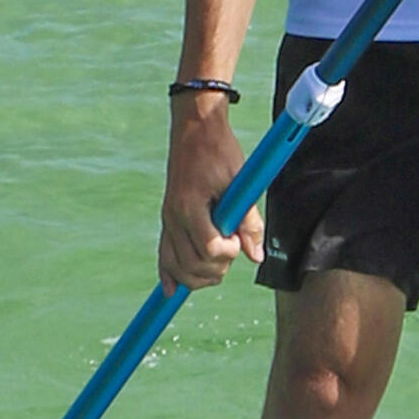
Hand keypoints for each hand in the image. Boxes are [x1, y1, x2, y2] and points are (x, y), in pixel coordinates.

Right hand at [158, 98, 264, 291]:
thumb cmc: (220, 151)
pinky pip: (163, 253)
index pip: (207, 249)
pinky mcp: (168, 219)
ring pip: (175, 265)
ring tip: (218, 268)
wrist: (195, 128)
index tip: (239, 242)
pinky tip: (171, 290)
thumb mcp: (240, 184)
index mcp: (190, 207)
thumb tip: (255, 256)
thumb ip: (249, 223)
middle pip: (190, 265)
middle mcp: (173, 217)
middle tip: (233, 253)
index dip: (227, 253)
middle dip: (215, 269)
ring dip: (197, 277)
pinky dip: (168, 273)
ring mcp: (167, 219)